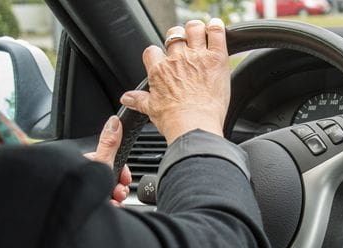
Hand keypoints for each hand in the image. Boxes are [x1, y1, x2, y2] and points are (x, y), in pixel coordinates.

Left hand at [84, 116, 131, 206]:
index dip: (120, 169)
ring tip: (115, 201)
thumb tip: (113, 122)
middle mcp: (84, 178)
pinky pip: (106, 205)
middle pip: (110, 178)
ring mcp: (86, 194)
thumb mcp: (102, 163)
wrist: (78, 217)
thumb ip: (109, 143)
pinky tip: (112, 208)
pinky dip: (112, 207)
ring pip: (109, 192)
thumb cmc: (86, 190)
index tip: (125, 176)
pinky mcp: (90, 207)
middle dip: (119, 185)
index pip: (108, 161)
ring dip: (117, 197)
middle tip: (119, 191)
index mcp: (84, 165)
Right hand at [119, 18, 229, 143]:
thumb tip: (126, 98)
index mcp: (159, 70)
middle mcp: (176, 59)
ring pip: (193, 29)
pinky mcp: (216, 58)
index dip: (157, 54)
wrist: (194, 125)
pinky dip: (216, 27)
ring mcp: (196, 56)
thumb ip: (139, 100)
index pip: (152, 50)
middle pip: (174, 35)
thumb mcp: (151, 110)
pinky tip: (215, 29)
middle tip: (184, 47)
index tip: (163, 59)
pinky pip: (216, 33)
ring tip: (200, 36)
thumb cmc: (173, 120)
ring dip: (196, 30)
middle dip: (178, 38)